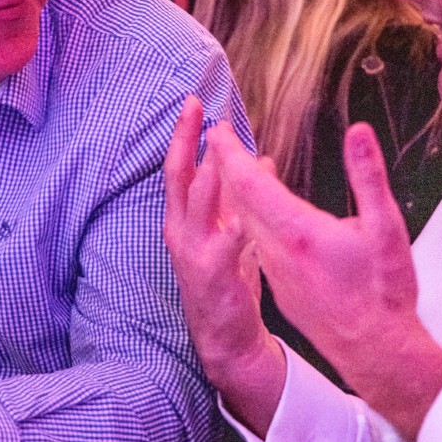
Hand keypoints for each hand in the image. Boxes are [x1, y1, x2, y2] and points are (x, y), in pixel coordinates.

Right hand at [163, 97, 284, 436]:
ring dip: (209, 174)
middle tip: (198, 109)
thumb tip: (261, 160)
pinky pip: (225, 246)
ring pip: (198, 205)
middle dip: (188, 142)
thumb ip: (239, 199)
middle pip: (180, 177)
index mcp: (184, 219)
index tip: (193, 102)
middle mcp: (181, 232)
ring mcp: (193, 254)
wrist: (226, 338)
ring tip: (220, 146)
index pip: (180, 168)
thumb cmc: (228, 280)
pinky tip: (246, 211)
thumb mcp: (231, 232)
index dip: (185, 135)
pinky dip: (234, 227)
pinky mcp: (213, 276)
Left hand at [207, 121, 441, 441]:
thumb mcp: (386, 227)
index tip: (218, 129)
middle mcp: (276, 251)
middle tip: (217, 136)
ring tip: (233, 164)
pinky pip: (255, 242)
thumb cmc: (384, 292)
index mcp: (296, 232)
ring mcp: (276, 270)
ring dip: (235, 191)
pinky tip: (260, 210)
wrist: (375, 352)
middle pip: (238, 201)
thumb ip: (369, 175)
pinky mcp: (281, 286)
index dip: (232, 154)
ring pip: (244, 222)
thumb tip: (358, 133)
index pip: (249, 184)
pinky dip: (249, 217)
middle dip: (225, 165)